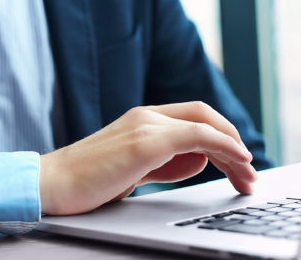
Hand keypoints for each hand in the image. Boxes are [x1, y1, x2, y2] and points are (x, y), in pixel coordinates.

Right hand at [39, 102, 256, 214]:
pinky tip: (237, 160)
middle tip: (249, 173)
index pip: (194, 117)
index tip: (238, 163)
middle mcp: (145, 116)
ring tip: (247, 175)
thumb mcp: (135, 169)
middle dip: (232, 142)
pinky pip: (195, 136)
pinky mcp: (143, 142)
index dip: (222, 136)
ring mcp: (144, 126)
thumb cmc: (87, 181)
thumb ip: (167, 162)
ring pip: (204, 124)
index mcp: (142, 120)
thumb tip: (200, 158)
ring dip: (233, 149)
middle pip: (204, 116)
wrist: (51, 184)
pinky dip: (222, 145)